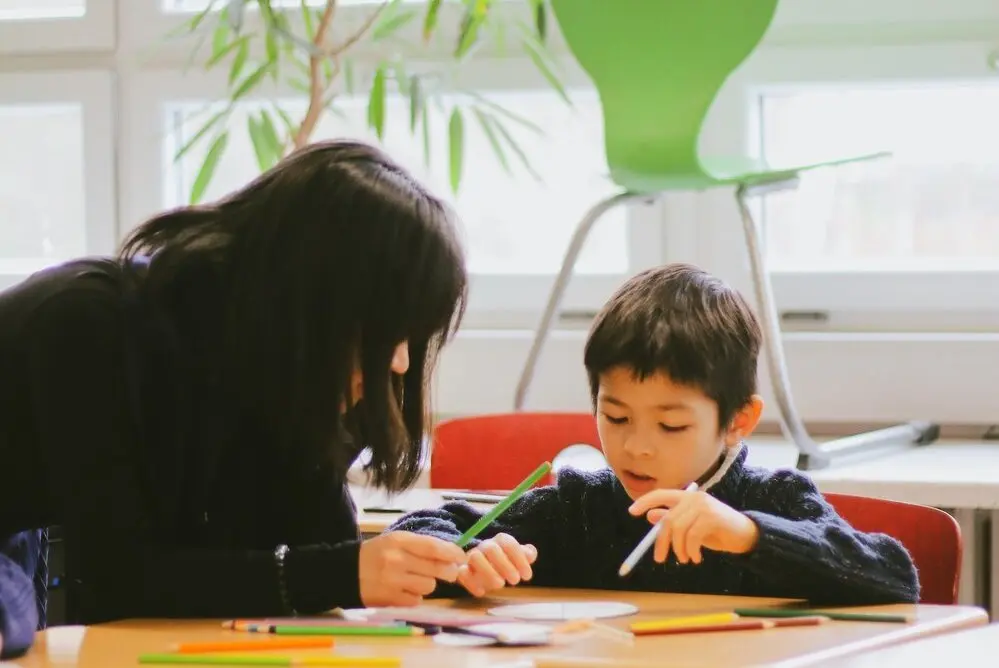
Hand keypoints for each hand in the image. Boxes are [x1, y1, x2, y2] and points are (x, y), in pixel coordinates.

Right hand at [359, 531, 466, 606]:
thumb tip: (452, 555)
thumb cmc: (376, 554)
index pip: (433, 547)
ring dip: (428, 584)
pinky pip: (416, 600)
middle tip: (450, 572)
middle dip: (448, 571)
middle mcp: (396, 559)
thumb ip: (421, 546)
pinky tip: (404, 590)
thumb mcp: (395, 542)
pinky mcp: (389, 599)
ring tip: (417, 580)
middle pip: (436, 568)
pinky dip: (415, 596)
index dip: (452, 552)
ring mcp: (393, 580)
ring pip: (428, 586)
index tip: (462, 557)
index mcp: (399, 541)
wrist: (346, 572)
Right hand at [457, 533, 537, 596]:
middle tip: (515, 581)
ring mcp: (471, 557)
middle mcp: (484, 546)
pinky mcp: (462, 570)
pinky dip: (471, 582)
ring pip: (475, 557)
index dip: (519, 558)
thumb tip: (530, 554)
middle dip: (504, 565)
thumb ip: (525, 554)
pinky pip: (461, 572)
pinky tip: (482, 592)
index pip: (508, 542)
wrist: (482, 570)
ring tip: (500, 585)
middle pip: (491, 548)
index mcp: (499, 541)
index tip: (527, 576)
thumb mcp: (516, 559)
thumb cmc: (504, 564)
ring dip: (488, 572)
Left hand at [628, 489, 759, 564]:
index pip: (660, 494)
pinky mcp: (712, 517)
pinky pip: (693, 536)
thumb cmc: (716, 531)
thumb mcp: (690, 527)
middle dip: (661, 541)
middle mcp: (694, 498)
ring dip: (678, 549)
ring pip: (678, 529)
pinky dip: (691, 551)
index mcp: (686, 497)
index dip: (645, 501)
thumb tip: (650, 516)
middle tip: (660, 559)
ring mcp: (704, 506)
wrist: (745, 535)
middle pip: (668, 519)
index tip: (632, 512)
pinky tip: (696, 558)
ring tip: (685, 559)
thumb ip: (672, 520)